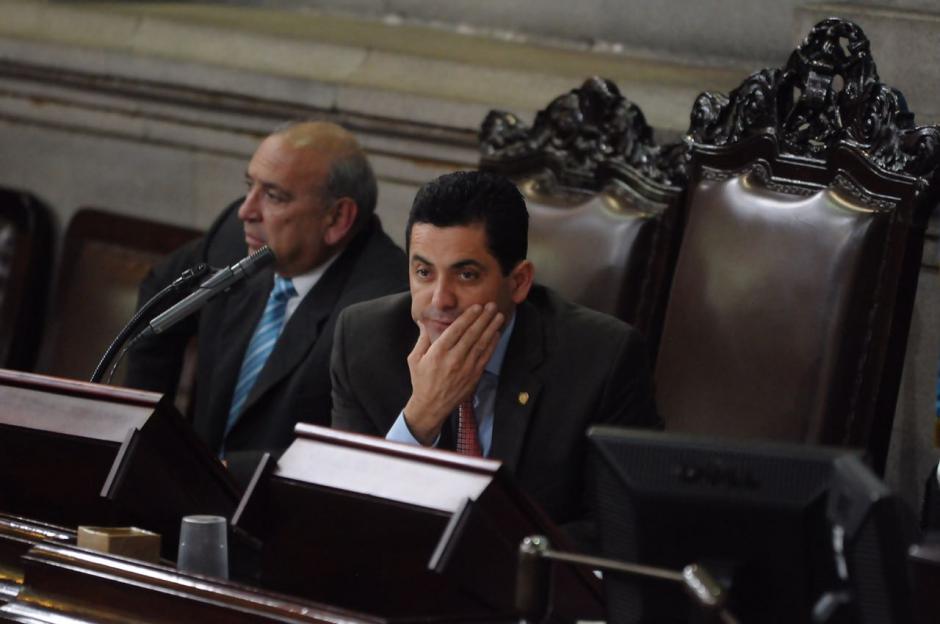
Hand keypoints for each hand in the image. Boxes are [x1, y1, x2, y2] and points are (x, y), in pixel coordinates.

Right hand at [403, 303, 503, 444]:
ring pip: (481, 344)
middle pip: (472, 334)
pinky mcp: (474, 376)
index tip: (477, 306)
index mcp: (438, 352)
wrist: (431, 406)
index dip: (468, 317)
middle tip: (492, 305)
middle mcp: (453, 359)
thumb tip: (423, 322)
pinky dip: (492, 344)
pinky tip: (496, 334)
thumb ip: (422, 339)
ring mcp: (466, 368)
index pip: (456, 330)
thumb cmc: (421, 381)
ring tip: (498, 316)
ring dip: (491, 328)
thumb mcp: (414, 358)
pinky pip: (485, 357)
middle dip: (483, 318)